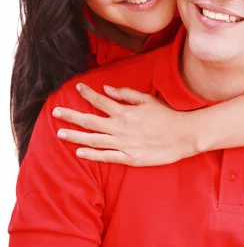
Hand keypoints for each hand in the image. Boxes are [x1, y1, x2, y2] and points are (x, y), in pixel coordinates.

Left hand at [53, 84, 195, 165]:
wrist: (183, 135)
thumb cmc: (167, 116)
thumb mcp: (148, 100)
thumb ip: (126, 94)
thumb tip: (107, 90)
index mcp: (125, 112)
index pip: (100, 101)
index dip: (87, 94)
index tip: (77, 88)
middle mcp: (121, 127)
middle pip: (90, 121)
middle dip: (71, 116)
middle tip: (56, 112)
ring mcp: (124, 144)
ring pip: (93, 140)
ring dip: (75, 137)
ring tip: (60, 134)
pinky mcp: (130, 158)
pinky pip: (106, 157)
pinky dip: (92, 156)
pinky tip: (79, 153)